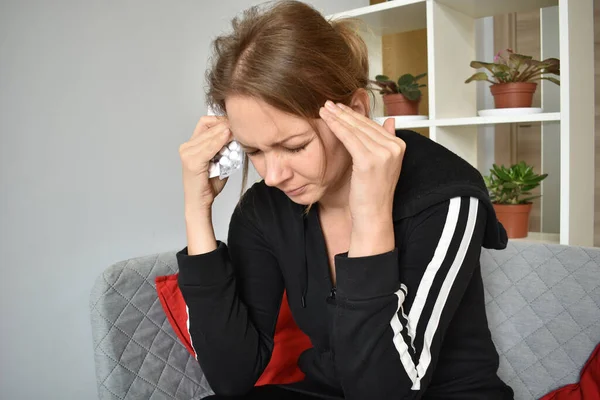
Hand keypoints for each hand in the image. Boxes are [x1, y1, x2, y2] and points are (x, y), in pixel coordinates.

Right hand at [179, 115, 232, 214]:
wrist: (200, 203)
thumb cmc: (209, 184)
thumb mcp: (219, 161)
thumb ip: (223, 148)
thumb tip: (236, 134)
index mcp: (190, 145)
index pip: (205, 122)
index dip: (221, 120)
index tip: (235, 124)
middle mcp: (186, 147)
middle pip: (208, 126)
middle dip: (225, 124)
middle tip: (241, 126)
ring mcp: (188, 154)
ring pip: (210, 134)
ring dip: (225, 132)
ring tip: (238, 133)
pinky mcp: (193, 162)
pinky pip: (209, 147)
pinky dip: (220, 141)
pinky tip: (230, 137)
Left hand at [319, 101, 404, 256]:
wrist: (373, 215)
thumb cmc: (373, 193)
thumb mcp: (384, 164)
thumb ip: (386, 141)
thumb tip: (390, 121)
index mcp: (399, 146)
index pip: (373, 125)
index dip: (355, 115)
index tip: (340, 107)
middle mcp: (394, 147)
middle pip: (363, 125)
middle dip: (344, 113)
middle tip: (328, 104)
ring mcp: (383, 153)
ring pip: (354, 130)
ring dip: (337, 117)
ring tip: (323, 110)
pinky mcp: (369, 160)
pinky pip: (349, 138)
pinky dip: (337, 127)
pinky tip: (326, 121)